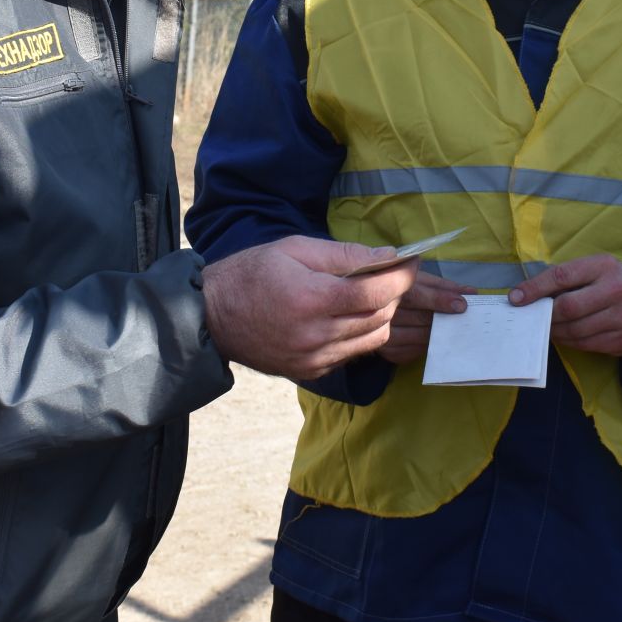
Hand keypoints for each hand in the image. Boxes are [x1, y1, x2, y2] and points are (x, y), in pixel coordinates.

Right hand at [202, 236, 415, 380]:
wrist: (211, 317)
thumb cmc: (251, 274)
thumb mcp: (294, 249)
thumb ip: (344, 254)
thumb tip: (388, 256)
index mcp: (312, 299)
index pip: (376, 293)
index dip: (401, 277)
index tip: (410, 261)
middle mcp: (316, 336)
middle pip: (380, 318)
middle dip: (394, 295)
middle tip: (392, 275)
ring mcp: (314, 359)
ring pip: (372, 340)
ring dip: (382, 317)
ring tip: (371, 296)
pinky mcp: (310, 372)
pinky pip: (352, 355)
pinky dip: (360, 335)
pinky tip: (348, 317)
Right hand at [376, 271, 478, 364]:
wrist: (366, 308)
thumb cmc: (397, 289)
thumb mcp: (416, 280)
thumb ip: (441, 286)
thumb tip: (471, 292)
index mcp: (388, 288)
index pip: (416, 294)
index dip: (439, 299)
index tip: (462, 304)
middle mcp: (381, 313)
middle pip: (420, 318)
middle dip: (446, 317)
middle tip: (465, 317)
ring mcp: (383, 336)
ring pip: (420, 336)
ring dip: (440, 332)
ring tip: (452, 326)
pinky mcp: (389, 353)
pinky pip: (415, 351)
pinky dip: (428, 344)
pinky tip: (434, 337)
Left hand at [509, 254, 621, 356]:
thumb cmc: (609, 282)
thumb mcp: (591, 269)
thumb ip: (562, 278)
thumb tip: (522, 296)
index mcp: (604, 266)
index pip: (562, 276)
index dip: (535, 288)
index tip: (515, 299)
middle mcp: (617, 291)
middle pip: (568, 308)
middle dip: (545, 315)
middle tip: (532, 318)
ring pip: (575, 331)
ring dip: (554, 332)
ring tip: (545, 328)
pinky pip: (585, 345)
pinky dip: (568, 342)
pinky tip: (563, 335)